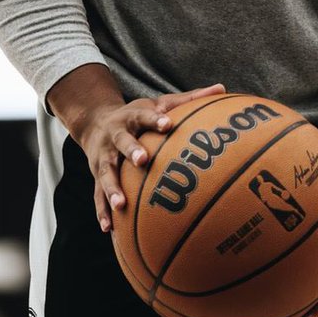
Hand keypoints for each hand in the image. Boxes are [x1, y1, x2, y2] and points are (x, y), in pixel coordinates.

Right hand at [48, 65, 224, 233]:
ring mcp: (104, 156)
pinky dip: (102, 211)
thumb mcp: (159, 102)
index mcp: (132, 117)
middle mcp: (115, 135)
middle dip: (131, 150)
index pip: (144, 115)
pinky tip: (110, 228)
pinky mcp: (96, 174)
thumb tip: (222, 88)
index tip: (166, 124)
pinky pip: (98, 194)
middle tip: (143, 160)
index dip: (154, 119)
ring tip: (121, 204)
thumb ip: (189, 98)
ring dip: (112, 188)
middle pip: (122, 142)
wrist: (94, 122)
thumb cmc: (137, 115)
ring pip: (106, 172)